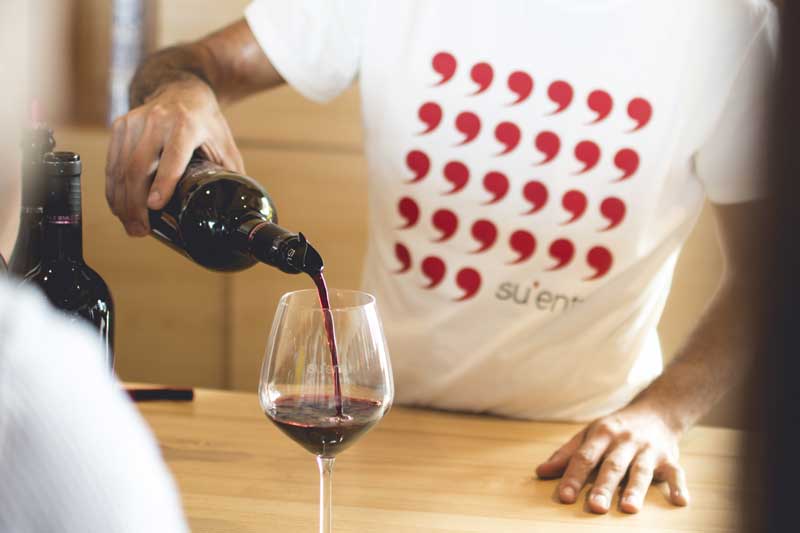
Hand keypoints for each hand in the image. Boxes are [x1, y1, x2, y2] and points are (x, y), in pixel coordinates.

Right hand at [105, 79, 243, 235]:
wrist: (182, 90)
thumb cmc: (206, 122)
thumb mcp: (225, 144)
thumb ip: (231, 174)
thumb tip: (240, 209)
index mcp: (186, 125)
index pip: (172, 156)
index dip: (163, 182)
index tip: (154, 207)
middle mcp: (157, 121)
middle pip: (139, 167)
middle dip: (136, 204)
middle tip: (140, 230)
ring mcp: (135, 122)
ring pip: (121, 167)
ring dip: (122, 202)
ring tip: (131, 226)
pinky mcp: (120, 126)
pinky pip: (112, 163)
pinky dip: (113, 188)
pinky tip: (119, 207)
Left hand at [535, 405, 688, 513]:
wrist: (656, 411)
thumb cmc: (615, 427)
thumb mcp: (589, 434)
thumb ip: (566, 454)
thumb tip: (540, 472)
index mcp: (601, 434)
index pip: (584, 457)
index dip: (573, 477)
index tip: (564, 497)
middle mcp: (625, 441)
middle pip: (612, 466)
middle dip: (604, 487)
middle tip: (595, 508)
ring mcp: (648, 449)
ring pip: (641, 470)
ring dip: (635, 490)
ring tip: (629, 508)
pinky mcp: (670, 458)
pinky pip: (676, 472)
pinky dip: (678, 486)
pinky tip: (680, 501)